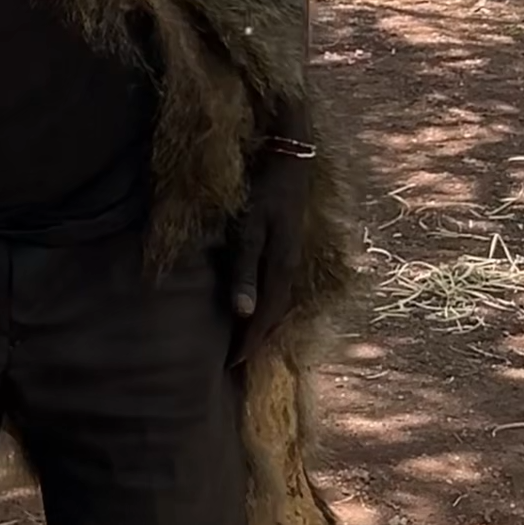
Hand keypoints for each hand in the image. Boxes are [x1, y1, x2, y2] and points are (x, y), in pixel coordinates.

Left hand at [226, 143, 313, 362]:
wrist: (291, 158)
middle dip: (256, 341)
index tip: (231, 365)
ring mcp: (291, 258)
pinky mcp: (288, 247)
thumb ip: (244, 271)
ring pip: (279, 304)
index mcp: (281, 269)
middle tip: (236, 363)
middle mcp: (290, 269)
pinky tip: (257, 306)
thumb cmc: (264, 192)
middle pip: (275, 317)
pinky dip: (267, 306)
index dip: (248, 343)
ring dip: (263, 325)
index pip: (264, 319)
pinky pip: (278, 288)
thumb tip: (242, 314)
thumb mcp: (249, 230)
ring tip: (246, 342)